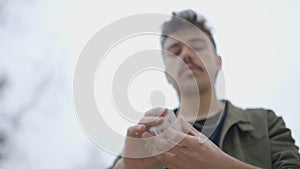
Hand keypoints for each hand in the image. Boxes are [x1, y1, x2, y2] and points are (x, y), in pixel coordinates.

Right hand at [115, 108, 167, 168]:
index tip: (168, 110)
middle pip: (149, 115)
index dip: (161, 111)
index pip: (156, 115)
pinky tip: (142, 128)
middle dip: (157, 112)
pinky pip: (131, 129)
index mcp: (152, 127)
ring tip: (160, 120)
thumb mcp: (163, 149)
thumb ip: (168, 142)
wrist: (138, 166)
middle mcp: (144, 127)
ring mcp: (137, 131)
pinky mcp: (129, 137)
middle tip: (165, 111)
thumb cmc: (151, 157)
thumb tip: (180, 136)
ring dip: (151, 119)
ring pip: (142, 121)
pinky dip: (136, 127)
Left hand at [143, 116, 259, 168]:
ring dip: (154, 148)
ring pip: (164, 156)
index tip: (159, 125)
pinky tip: (154, 150)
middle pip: (167, 146)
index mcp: (195, 144)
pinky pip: (166, 163)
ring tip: (146, 141)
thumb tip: (179, 117)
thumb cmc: (210, 151)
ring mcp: (183, 164)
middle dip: (155, 139)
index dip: (167, 131)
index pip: (178, 137)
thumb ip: (188, 128)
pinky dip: (158, 156)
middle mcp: (188, 155)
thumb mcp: (201, 138)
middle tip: (145, 132)